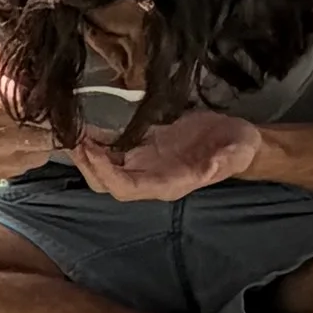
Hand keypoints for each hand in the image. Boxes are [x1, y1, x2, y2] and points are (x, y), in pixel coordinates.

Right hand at [0, 31, 47, 171]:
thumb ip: (11, 60)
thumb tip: (38, 72)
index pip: (54, 114)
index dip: (59, 103)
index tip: (53, 92)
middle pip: (51, 140)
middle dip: (48, 122)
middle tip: (35, 103)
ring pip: (35, 158)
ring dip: (34, 139)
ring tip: (14, 118)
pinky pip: (12, 169)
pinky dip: (15, 153)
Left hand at [73, 105, 261, 202]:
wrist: (240, 140)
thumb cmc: (240, 148)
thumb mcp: (237, 153)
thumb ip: (224, 162)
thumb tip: (210, 168)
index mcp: (168, 184)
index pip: (125, 188)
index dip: (105, 173)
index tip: (92, 150)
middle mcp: (151, 178)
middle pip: (107, 182)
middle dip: (87, 164)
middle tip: (73, 138)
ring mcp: (146, 163)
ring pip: (106, 167)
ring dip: (87, 153)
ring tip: (71, 130)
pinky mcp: (145, 146)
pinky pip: (115, 148)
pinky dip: (98, 139)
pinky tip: (85, 125)